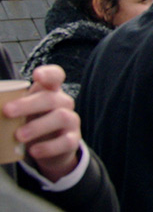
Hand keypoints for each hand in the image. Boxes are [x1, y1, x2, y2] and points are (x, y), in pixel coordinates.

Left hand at [2, 65, 80, 181]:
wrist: (48, 149)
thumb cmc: (31, 123)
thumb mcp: (21, 112)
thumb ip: (9, 107)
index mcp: (50, 92)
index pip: (56, 76)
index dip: (48, 73)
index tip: (36, 75)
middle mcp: (63, 103)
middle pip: (51, 98)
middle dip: (28, 104)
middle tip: (7, 111)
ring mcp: (71, 121)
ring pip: (61, 117)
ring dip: (38, 126)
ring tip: (18, 136)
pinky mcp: (73, 140)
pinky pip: (66, 141)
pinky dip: (48, 147)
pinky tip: (34, 151)